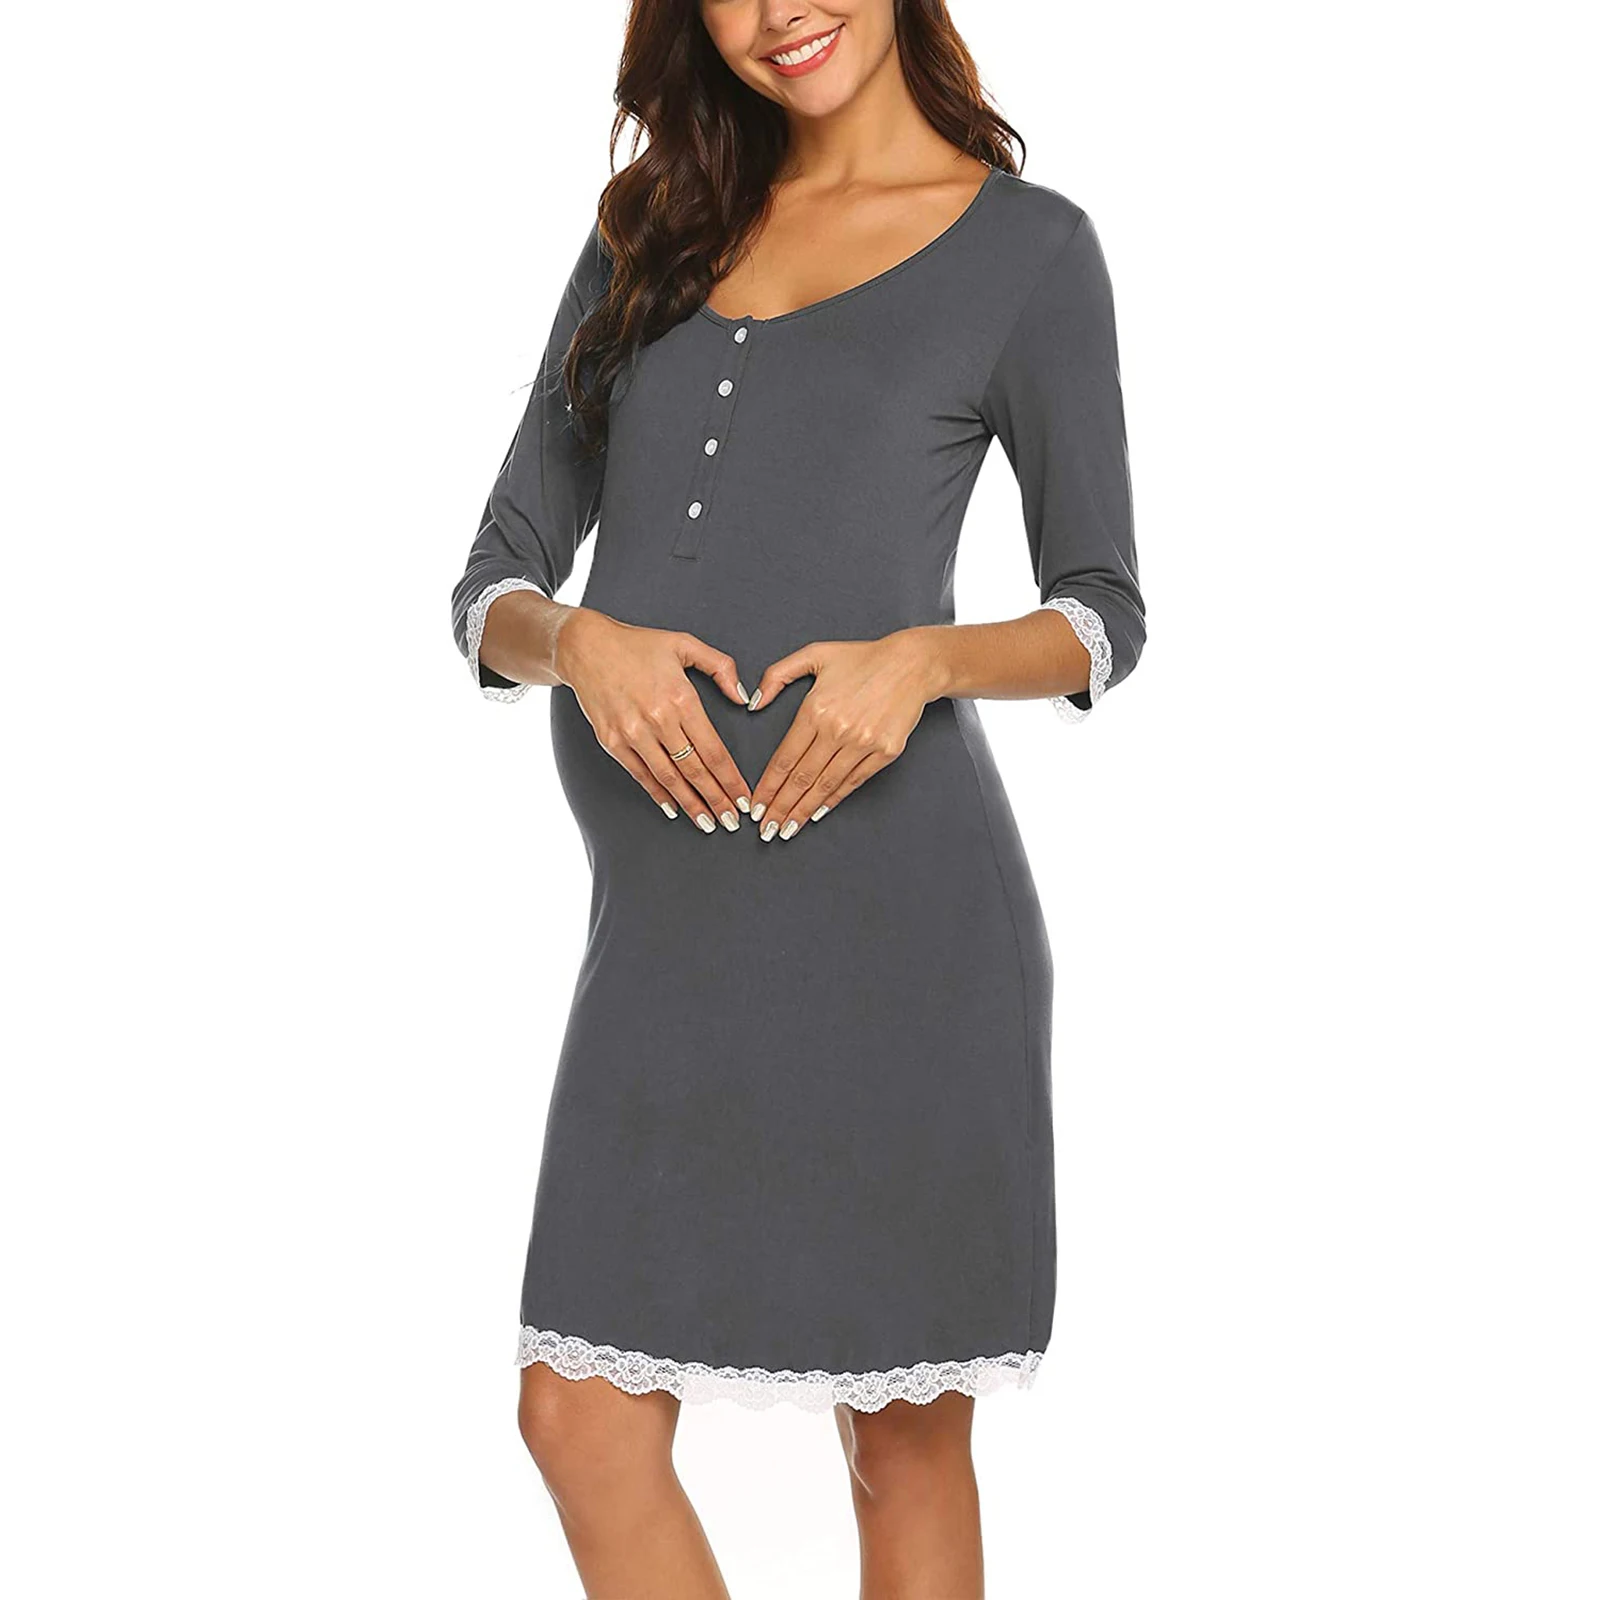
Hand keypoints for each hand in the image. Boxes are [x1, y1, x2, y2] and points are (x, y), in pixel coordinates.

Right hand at [555, 608, 752, 832]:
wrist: (586, 647)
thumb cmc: (637, 645)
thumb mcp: (685, 644)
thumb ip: (720, 667)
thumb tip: (743, 698)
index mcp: (680, 698)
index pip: (713, 750)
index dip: (731, 779)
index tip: (744, 797)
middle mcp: (657, 719)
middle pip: (694, 770)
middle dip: (716, 800)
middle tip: (732, 821)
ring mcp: (632, 733)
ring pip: (669, 778)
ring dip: (690, 804)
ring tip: (708, 822)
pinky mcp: (611, 741)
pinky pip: (640, 774)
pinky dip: (658, 794)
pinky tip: (674, 808)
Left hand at [746, 632, 936, 840]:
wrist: (912, 663)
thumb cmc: (863, 658)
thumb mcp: (815, 654)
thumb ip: (777, 675)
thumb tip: (753, 703)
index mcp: (816, 709)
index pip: (785, 758)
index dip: (768, 786)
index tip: (756, 805)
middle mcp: (838, 730)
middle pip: (801, 779)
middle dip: (780, 808)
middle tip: (766, 829)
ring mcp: (863, 743)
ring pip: (826, 785)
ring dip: (803, 811)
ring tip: (788, 829)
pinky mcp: (885, 752)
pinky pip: (853, 782)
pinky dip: (834, 800)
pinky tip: (818, 812)